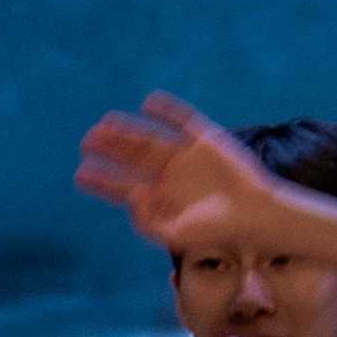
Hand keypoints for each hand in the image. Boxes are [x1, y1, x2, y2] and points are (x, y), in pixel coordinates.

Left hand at [78, 96, 336, 267]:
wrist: (256, 214)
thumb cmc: (219, 231)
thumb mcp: (178, 234)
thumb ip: (150, 222)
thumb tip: (130, 197)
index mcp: (163, 198)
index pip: (125, 187)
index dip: (103, 181)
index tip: (81, 174)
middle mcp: (171, 175)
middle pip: (134, 159)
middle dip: (110, 151)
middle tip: (86, 141)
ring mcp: (188, 156)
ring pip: (151, 139)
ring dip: (128, 132)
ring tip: (104, 125)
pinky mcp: (207, 140)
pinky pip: (183, 120)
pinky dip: (168, 110)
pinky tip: (148, 102)